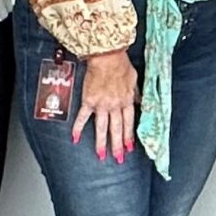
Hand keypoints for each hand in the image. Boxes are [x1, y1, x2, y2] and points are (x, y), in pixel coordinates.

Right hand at [73, 49, 139, 163]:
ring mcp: (102, 105)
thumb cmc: (121, 65)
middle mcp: (115, 105)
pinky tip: (75, 138)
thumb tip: (139, 102)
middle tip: (118, 158)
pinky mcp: (89, 101)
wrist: (108, 57)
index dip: (129, 136)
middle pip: (117, 129)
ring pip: (102, 127)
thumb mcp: (134, 80)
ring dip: (102, 143)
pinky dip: (78, 127)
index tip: (129, 147)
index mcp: (126, 101)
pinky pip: (83, 117)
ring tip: (101, 155)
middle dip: (118, 145)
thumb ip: (135, 94)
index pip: (129, 123)